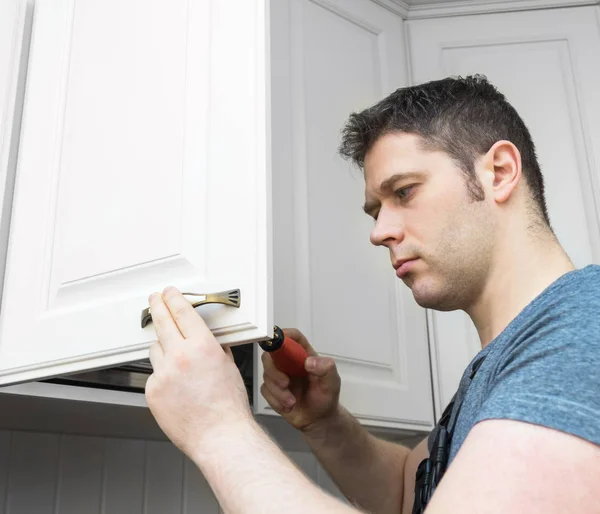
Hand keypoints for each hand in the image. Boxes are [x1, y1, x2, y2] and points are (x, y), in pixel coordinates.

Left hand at [145, 286, 251, 457]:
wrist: (219, 435)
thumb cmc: (228, 406)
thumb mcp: (228, 366)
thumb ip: (214, 348)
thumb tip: (208, 338)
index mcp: (202, 346)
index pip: (183, 313)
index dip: (173, 299)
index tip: (169, 293)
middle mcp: (180, 356)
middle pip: (162, 322)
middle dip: (157, 307)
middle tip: (154, 300)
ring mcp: (163, 374)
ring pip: (156, 349)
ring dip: (163, 348)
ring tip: (177, 361)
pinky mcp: (152, 391)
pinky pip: (154, 374)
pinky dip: (163, 376)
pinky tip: (176, 387)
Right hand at [260, 328, 340, 431]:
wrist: (318, 420)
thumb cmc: (326, 397)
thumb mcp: (332, 382)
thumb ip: (326, 369)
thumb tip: (310, 362)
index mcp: (304, 355)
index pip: (292, 337)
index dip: (284, 336)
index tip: (279, 343)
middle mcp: (289, 363)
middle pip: (271, 354)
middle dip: (274, 370)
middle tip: (285, 384)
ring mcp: (279, 376)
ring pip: (266, 374)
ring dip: (277, 391)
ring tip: (292, 401)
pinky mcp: (273, 390)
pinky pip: (265, 390)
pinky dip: (275, 400)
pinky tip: (288, 406)